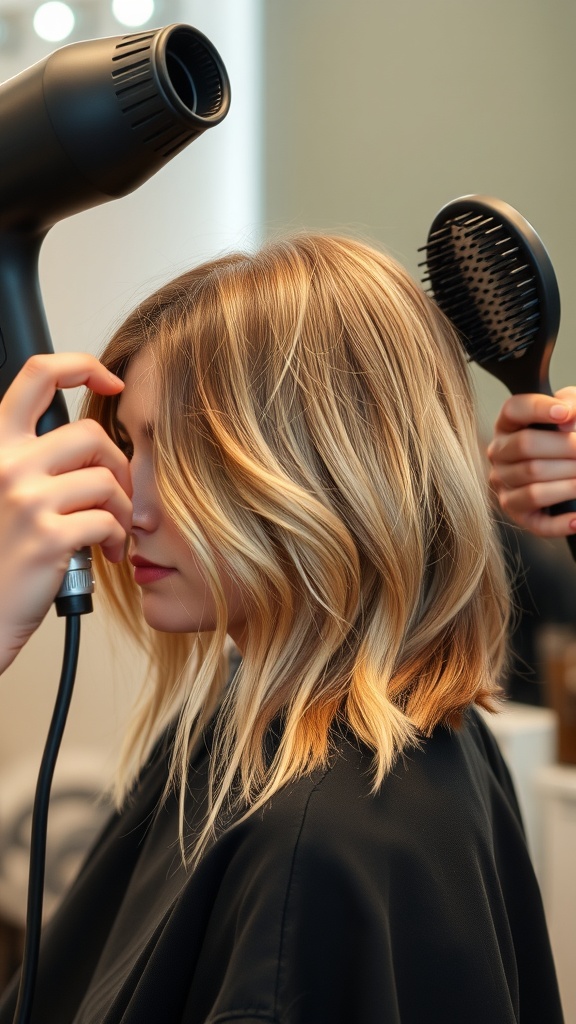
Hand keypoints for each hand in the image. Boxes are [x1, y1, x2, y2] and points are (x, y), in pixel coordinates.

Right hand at [0, 353, 131, 672]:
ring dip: (123, 509)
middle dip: (119, 464)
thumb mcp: (6, 496)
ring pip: (107, 480)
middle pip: (91, 434)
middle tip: (120, 496)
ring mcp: (26, 500)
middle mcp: (7, 466)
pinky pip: (109, 521)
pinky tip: (106, 552)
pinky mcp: (48, 537)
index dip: (83, 366)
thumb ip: (36, 463)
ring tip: (113, 532)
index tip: (113, 381)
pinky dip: (118, 538)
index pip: (37, 374)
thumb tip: (93, 441)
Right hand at [487, 388, 575, 536]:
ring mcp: (504, 486)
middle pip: (525, 447)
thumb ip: (569, 404)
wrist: (565, 466)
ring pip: (534, 486)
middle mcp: (499, 455)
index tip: (565, 413)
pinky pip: (539, 524)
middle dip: (565, 448)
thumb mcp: (567, 412)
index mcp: (508, 425)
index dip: (538, 409)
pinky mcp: (519, 515)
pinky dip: (562, 523)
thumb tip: (568, 415)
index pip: (513, 410)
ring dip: (569, 484)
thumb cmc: (565, 437)